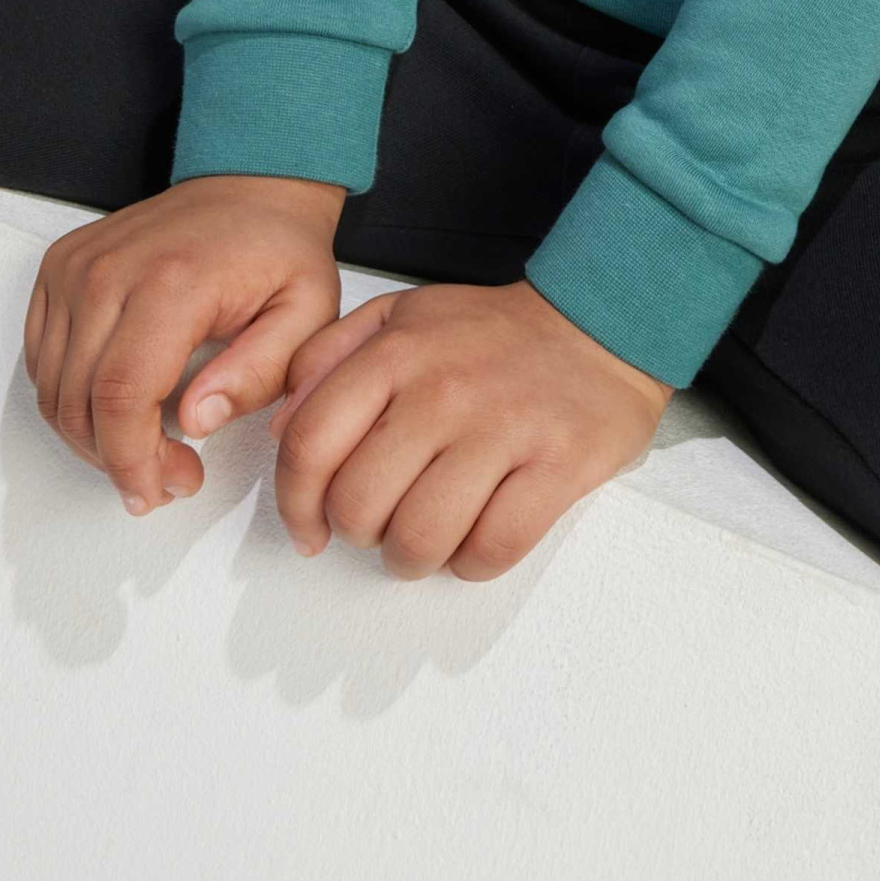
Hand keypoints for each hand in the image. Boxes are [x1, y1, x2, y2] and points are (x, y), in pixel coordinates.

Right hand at [24, 172, 347, 514]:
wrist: (252, 185)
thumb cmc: (278, 249)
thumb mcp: (305, 314)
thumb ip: (258, 374)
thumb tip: (196, 421)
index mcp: (172, 282)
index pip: (122, 396)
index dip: (132, 461)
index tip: (159, 490)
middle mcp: (110, 270)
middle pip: (79, 402)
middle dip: (118, 460)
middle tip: (171, 474)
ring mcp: (77, 266)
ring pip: (52, 389)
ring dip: (92, 437)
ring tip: (150, 444)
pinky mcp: (60, 268)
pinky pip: (40, 359)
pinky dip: (71, 398)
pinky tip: (120, 406)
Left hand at [266, 277, 674, 580]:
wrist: (600, 320)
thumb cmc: (492, 333)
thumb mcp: (400, 317)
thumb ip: (328, 358)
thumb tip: (279, 427)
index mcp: (397, 352)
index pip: (310, 445)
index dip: (295, 504)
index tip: (308, 529)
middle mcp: (444, 389)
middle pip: (359, 505)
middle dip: (359, 534)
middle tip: (380, 525)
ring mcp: (504, 428)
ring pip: (420, 539)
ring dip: (411, 558)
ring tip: (424, 538)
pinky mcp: (559, 465)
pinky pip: (492, 549)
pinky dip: (473, 563)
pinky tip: (476, 537)